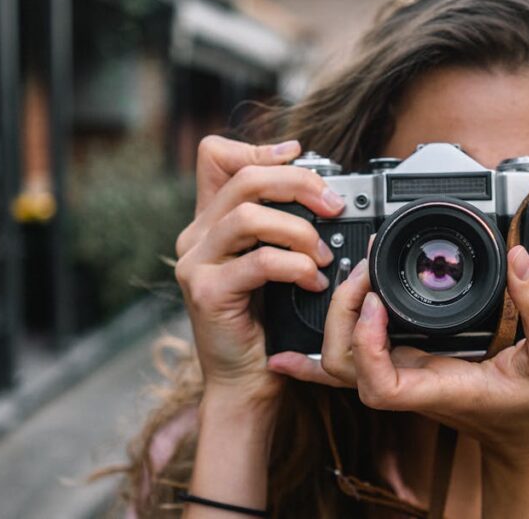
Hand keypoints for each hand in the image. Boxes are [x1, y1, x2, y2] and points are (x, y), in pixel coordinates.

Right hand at [174, 135, 346, 404]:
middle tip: (333, 205)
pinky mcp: (208, 293)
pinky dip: (296, 267)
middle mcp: (195, 237)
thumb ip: (283, 227)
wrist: (245, 380)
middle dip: (298, 183)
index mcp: (210, 222)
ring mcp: (196, 264)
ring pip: (249, 216)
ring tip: (323, 255)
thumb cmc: (266, 323)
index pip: (216, 157)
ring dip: (299, 230)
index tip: (300, 155)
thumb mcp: (274, 264)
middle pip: (244, 179)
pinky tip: (313, 281)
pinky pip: (259, 261)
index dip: (259, 148)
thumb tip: (324, 192)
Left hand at [268, 245, 528, 462]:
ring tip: (357, 274)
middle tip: (367, 269)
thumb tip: (519, 258)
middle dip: (342, 314)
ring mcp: (405, 377)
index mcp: (441, 387)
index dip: (366, 344)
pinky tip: (292, 344)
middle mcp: (413, 384)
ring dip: (336, 317)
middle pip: (344, 365)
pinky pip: (354, 360)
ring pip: (341, 362)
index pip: (380, 384)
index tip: (379, 303)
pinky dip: (325, 346)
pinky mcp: (406, 366)